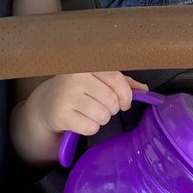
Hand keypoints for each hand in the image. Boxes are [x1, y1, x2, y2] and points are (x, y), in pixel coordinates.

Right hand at [29, 71, 147, 137]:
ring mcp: (66, 96)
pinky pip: (89, 127)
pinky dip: (91, 128)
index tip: (125, 102)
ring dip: (102, 119)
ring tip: (92, 113)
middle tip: (105, 107)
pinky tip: (82, 120)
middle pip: (111, 100)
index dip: (126, 95)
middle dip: (113, 109)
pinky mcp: (61, 114)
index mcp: (86, 64)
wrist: (47, 103)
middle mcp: (74, 77)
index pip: (116, 79)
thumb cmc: (79, 89)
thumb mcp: (99, 80)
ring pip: (102, 115)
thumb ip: (122, 83)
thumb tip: (144, 90)